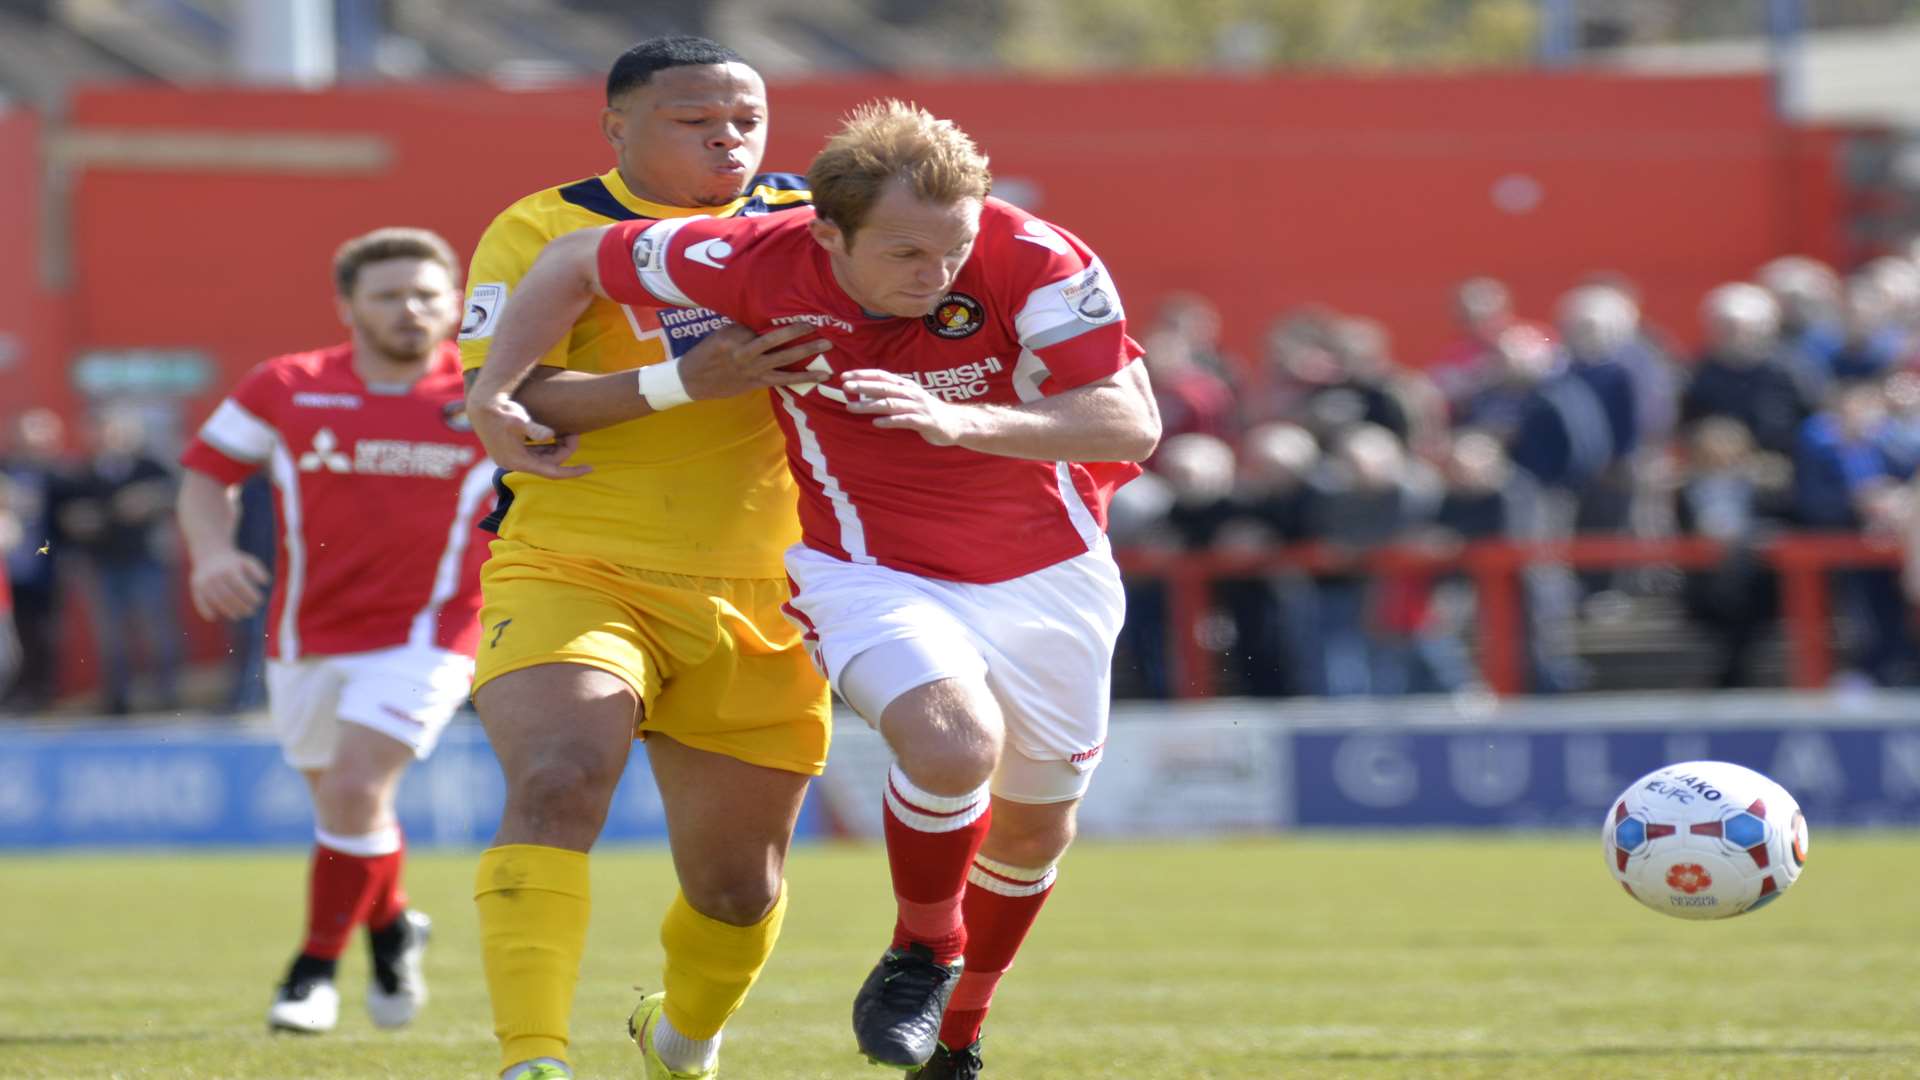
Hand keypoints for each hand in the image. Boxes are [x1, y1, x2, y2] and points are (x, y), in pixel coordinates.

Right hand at [189, 548, 270, 620]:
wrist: (211, 553)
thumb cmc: (234, 562)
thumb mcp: (247, 561)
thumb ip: (257, 570)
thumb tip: (266, 582)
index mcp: (229, 569)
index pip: (241, 586)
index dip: (251, 596)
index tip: (259, 602)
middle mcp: (215, 575)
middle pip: (228, 595)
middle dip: (241, 606)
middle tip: (251, 612)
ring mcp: (204, 581)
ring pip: (215, 600)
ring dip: (227, 611)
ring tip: (238, 616)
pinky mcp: (196, 586)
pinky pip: (199, 600)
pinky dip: (204, 610)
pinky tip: (214, 617)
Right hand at [467, 392, 589, 479]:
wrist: (481, 405)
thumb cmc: (500, 411)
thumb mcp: (518, 419)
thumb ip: (534, 428)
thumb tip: (549, 434)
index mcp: (518, 461)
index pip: (551, 472)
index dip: (572, 471)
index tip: (590, 468)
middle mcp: (514, 464)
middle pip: (548, 464)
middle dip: (564, 450)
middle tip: (575, 433)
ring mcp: (512, 459)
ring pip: (543, 458)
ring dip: (556, 448)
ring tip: (568, 432)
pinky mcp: (511, 451)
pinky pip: (535, 453)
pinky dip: (547, 446)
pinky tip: (556, 434)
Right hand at [679, 323, 833, 399]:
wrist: (693, 381)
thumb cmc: (707, 353)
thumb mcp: (720, 333)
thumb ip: (743, 327)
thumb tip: (768, 318)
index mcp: (732, 336)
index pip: (758, 323)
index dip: (780, 317)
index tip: (800, 305)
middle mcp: (743, 352)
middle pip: (774, 339)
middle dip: (798, 331)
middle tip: (818, 323)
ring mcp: (752, 369)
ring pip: (783, 359)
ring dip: (807, 352)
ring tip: (828, 346)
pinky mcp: (757, 382)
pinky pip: (785, 380)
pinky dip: (804, 377)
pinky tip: (822, 375)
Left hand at [841, 369, 969, 445]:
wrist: (955, 423)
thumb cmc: (926, 411)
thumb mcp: (907, 399)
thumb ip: (888, 396)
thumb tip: (863, 394)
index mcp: (905, 386)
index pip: (881, 375)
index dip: (863, 374)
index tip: (844, 376)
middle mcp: (910, 393)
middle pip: (883, 387)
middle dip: (862, 386)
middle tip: (844, 386)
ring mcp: (918, 407)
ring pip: (890, 404)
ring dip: (869, 405)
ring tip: (851, 407)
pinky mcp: (924, 421)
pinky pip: (905, 420)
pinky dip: (890, 421)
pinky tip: (877, 423)